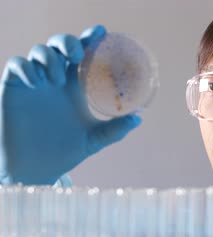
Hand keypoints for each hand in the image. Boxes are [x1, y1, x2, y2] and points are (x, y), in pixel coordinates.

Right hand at [0, 25, 141, 184]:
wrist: (36, 168)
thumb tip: (138, 118)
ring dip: (50, 57)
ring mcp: (35, 82)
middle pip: (60, 45)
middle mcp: (56, 79)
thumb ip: (115, 129)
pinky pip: (17, 65)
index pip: (84, 54)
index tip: (101, 32)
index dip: (91, 39)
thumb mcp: (94, 139)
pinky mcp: (14, 87)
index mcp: (77, 85)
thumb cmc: (66, 151)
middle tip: (77, 54)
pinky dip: (27, 67)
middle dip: (68, 42)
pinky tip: (37, 81)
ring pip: (39, 51)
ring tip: (56, 78)